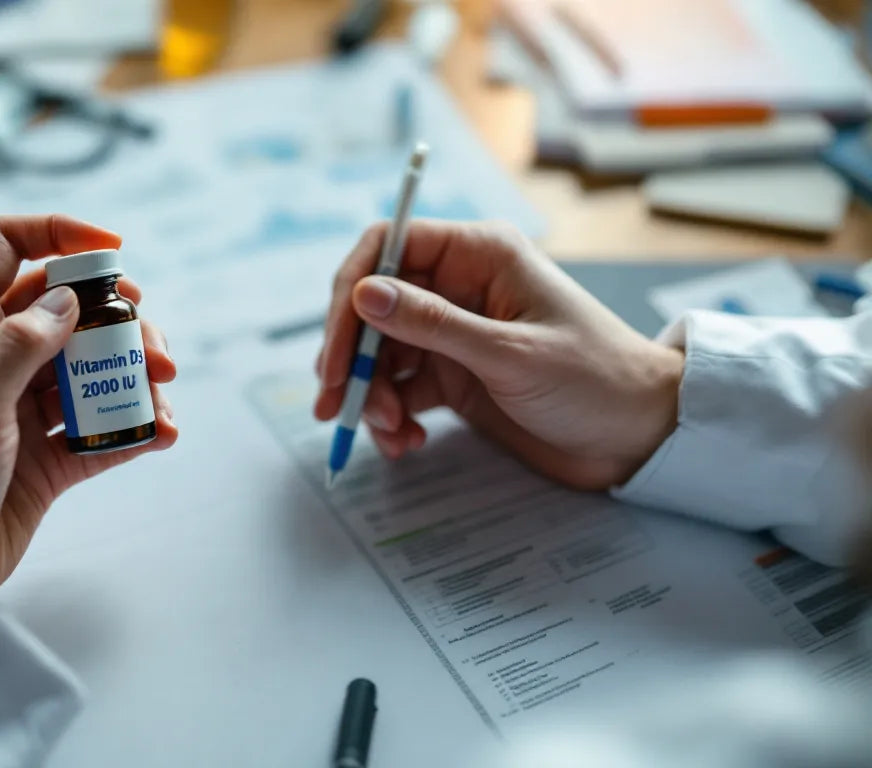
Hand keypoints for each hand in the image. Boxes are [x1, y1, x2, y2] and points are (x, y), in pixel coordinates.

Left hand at [0, 215, 178, 591]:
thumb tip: (68, 298)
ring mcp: (25, 409)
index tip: (111, 250)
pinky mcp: (49, 458)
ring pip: (92, 368)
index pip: (5, 248)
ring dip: (134, 373)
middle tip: (150, 342)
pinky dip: (134, 427)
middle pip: (68, 309)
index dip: (56, 233)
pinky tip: (161, 433)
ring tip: (161, 391)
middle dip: (117, 317)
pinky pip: (102, 429)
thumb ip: (22, 344)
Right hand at [314, 221, 682, 489]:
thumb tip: (365, 293)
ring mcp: (456, 332)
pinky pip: (401, 387)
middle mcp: (461, 285)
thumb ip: (433, 324)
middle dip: (352, 356)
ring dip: (371, 393)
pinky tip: (404, 442)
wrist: (641, 437)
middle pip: (375, 305)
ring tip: (388, 432)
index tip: (336, 348)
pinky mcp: (456, 375)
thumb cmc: (595, 380)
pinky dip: (391, 415)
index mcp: (480, 255)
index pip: (389, 245)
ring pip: (381, 351)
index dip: (351, 291)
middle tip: (337, 403)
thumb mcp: (510, 354)